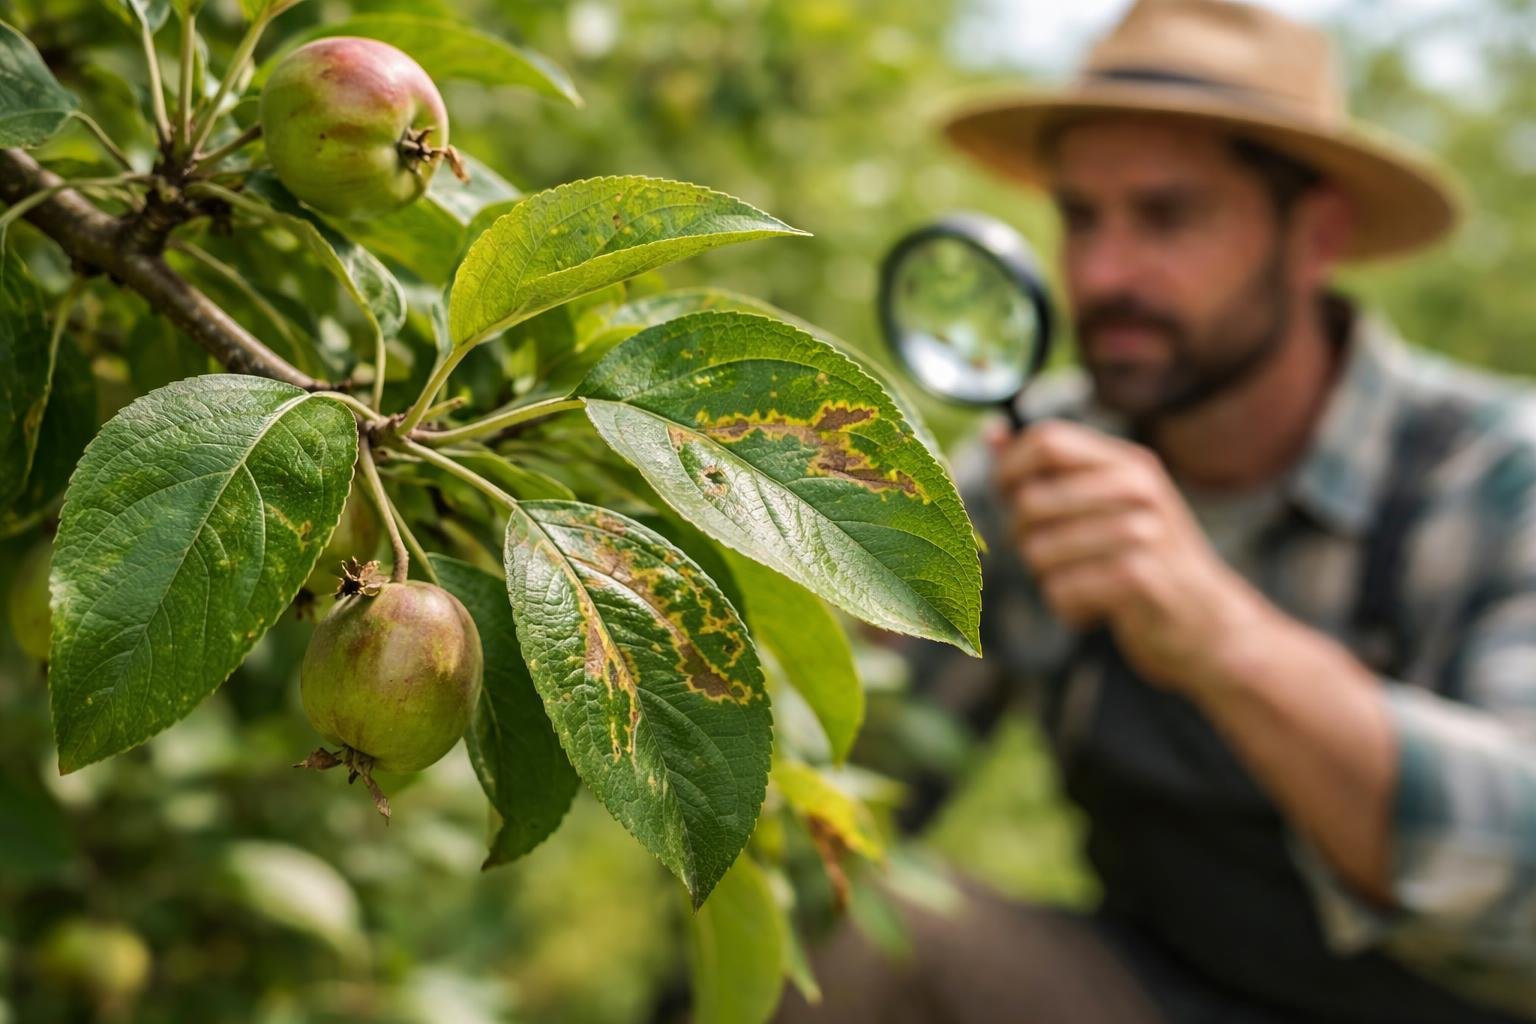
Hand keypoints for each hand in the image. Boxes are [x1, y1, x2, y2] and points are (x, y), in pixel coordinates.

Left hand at [990, 419, 1273, 692]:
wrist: (1209, 624)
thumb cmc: (1145, 561)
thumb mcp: (1110, 504)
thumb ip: (1054, 470)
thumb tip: (992, 434)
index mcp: (1129, 462)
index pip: (1047, 439)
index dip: (1009, 469)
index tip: (1007, 497)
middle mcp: (1139, 489)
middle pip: (1031, 500)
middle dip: (1021, 536)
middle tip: (1049, 556)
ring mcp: (1142, 532)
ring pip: (1038, 552)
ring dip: (1046, 577)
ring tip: (1083, 582)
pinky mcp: (1138, 579)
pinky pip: (1060, 591)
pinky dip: (1068, 608)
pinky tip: (1097, 609)